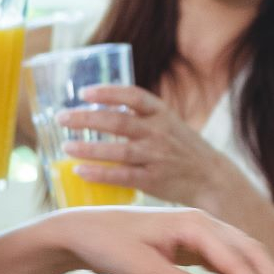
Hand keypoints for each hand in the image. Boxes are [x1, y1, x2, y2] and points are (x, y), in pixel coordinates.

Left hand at [44, 205, 273, 273]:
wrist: (82, 232)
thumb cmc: (108, 246)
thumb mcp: (142, 271)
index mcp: (194, 224)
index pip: (236, 259)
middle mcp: (202, 223)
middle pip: (248, 250)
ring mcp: (197, 231)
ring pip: (240, 253)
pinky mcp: (189, 242)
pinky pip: (224, 258)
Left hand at [58, 85, 239, 208]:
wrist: (212, 177)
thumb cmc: (183, 148)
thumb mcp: (169, 123)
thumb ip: (141, 116)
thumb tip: (101, 107)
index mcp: (162, 114)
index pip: (134, 96)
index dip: (108, 92)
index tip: (84, 92)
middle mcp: (159, 133)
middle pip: (119, 122)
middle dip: (87, 119)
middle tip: (62, 118)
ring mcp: (156, 157)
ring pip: (118, 151)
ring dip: (89, 148)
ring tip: (66, 146)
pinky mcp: (153, 180)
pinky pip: (122, 176)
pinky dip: (100, 174)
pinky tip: (81, 171)